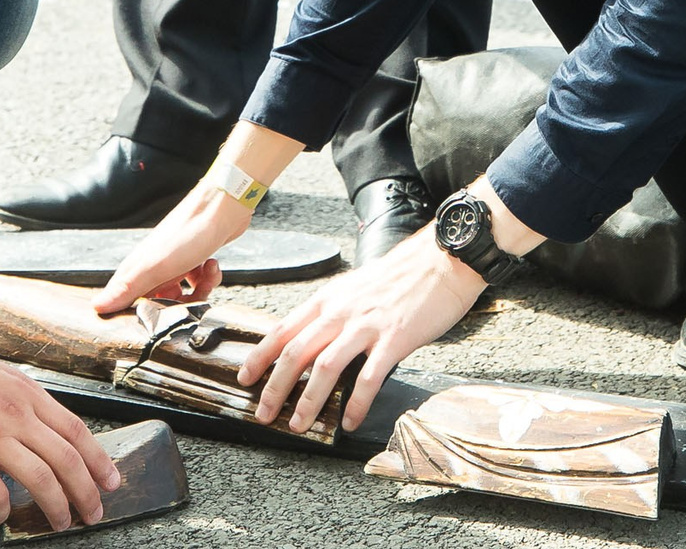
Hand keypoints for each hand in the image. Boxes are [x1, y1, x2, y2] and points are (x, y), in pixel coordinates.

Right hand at [0, 315, 120, 530]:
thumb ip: (20, 404)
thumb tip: (37, 432)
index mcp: (27, 392)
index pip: (78, 431)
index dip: (99, 461)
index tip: (110, 481)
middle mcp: (17, 413)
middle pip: (68, 460)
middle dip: (87, 493)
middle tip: (93, 513)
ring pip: (43, 481)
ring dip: (57, 508)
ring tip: (59, 523)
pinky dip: (1, 513)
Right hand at [94, 183, 254, 314]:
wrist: (222, 207)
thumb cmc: (188, 233)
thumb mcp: (155, 266)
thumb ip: (127, 288)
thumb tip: (96, 306)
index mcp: (137, 269)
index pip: (126, 303)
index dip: (143, 316)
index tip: (161, 318)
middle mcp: (152, 266)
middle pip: (160, 304)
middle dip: (179, 306)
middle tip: (192, 296)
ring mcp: (173, 263)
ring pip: (182, 295)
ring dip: (199, 290)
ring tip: (206, 274)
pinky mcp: (192, 259)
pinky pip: (198, 282)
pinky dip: (208, 278)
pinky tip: (211, 265)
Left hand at [240, 233, 482, 433]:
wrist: (440, 261)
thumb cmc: (399, 276)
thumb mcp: (354, 287)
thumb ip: (333, 311)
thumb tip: (313, 339)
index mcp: (328, 299)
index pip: (283, 330)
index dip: (261, 356)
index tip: (245, 378)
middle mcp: (340, 311)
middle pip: (296, 353)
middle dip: (275, 387)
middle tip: (263, 413)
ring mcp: (366, 325)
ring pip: (325, 367)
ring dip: (308, 401)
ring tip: (299, 425)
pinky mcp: (393, 339)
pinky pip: (368, 378)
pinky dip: (355, 404)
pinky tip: (349, 422)